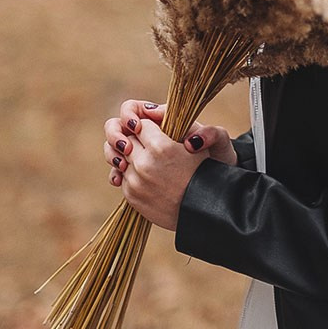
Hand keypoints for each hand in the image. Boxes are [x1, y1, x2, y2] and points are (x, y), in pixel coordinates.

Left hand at [102, 99, 237, 231]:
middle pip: (127, 139)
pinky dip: (131, 173)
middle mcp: (144, 164)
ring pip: (121, 158)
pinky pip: (122, 176)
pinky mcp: (131, 196)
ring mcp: (135, 181)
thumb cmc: (205, 172)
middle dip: (137, 139)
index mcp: (161, 147)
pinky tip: (146, 175)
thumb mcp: (202, 144)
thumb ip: (175, 124)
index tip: (156, 130)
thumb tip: (156, 118)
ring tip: (147, 159)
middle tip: (149, 144)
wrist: (203, 210)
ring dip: (132, 156)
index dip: (149, 125)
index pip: (141, 123)